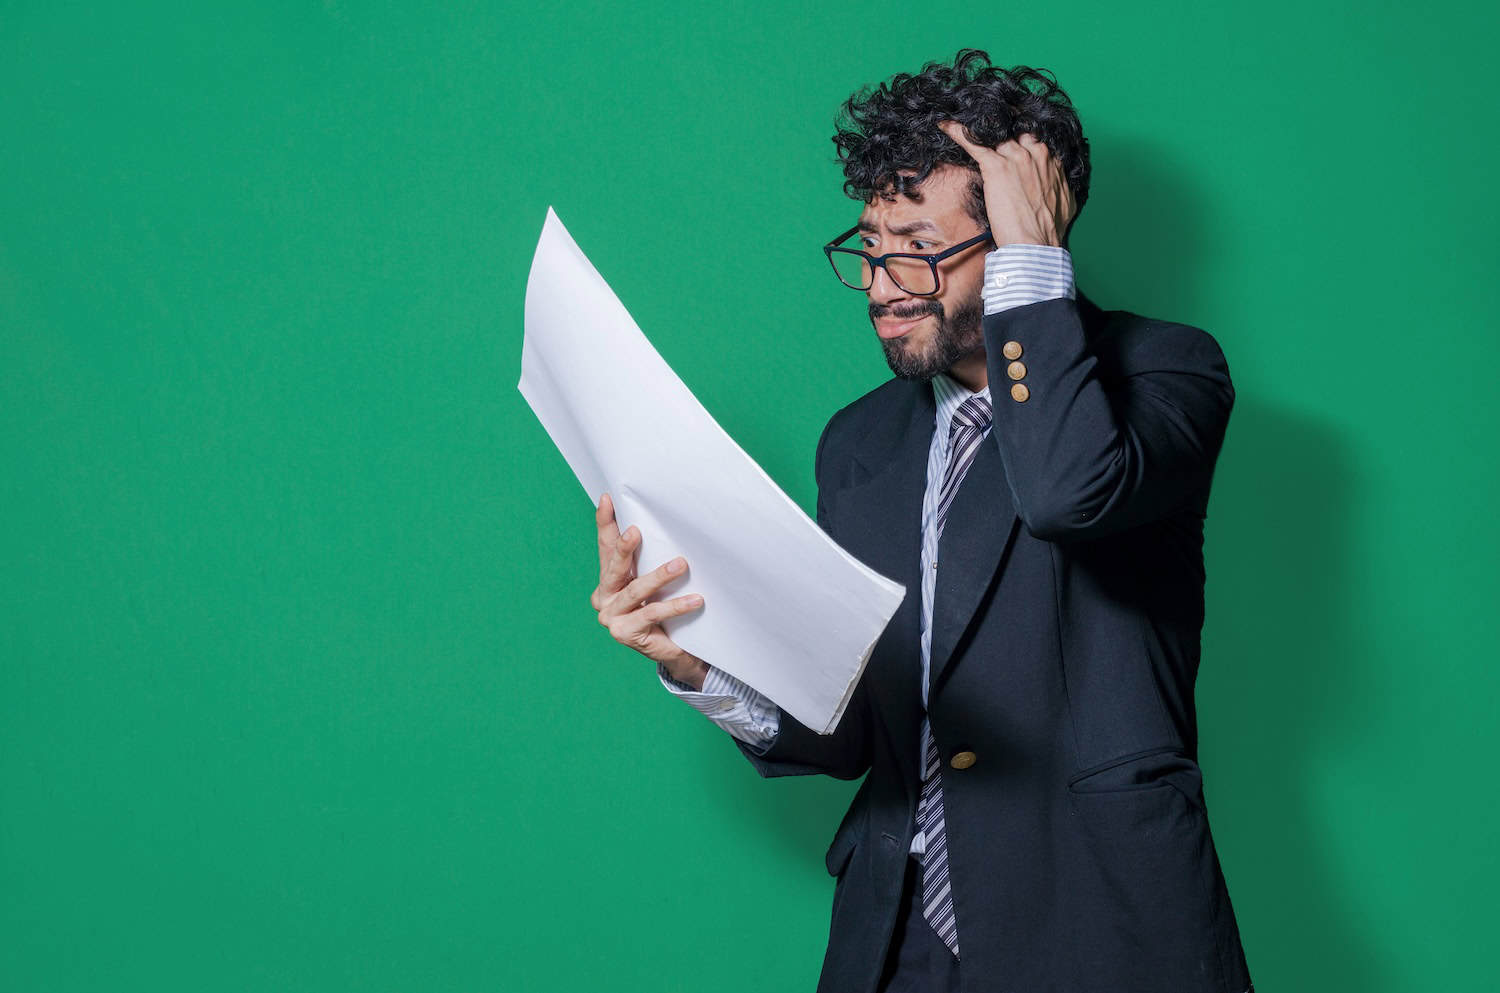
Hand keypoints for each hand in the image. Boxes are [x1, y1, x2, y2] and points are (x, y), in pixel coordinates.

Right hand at [591, 492, 708, 688]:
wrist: (674, 649)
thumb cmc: (664, 609)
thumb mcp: (654, 580)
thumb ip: (648, 559)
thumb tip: (661, 523)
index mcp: (608, 580)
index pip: (605, 548)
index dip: (605, 524)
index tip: (607, 499)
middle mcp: (603, 597)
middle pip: (615, 568)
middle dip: (625, 548)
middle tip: (636, 531)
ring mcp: (611, 617)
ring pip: (635, 591)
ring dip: (659, 576)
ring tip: (681, 565)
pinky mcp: (624, 633)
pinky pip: (652, 614)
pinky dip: (674, 605)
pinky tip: (694, 600)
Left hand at [937, 122, 1075, 247]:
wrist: (1036, 242)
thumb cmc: (1050, 228)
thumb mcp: (1065, 201)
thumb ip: (1058, 184)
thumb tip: (1056, 185)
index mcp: (1051, 160)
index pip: (1033, 137)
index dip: (1019, 135)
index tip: (1010, 135)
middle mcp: (1036, 152)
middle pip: (1014, 130)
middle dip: (1001, 126)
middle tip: (987, 124)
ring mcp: (1016, 157)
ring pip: (994, 134)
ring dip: (979, 129)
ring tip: (964, 122)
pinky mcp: (996, 166)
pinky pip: (974, 143)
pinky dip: (958, 133)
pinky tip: (945, 126)